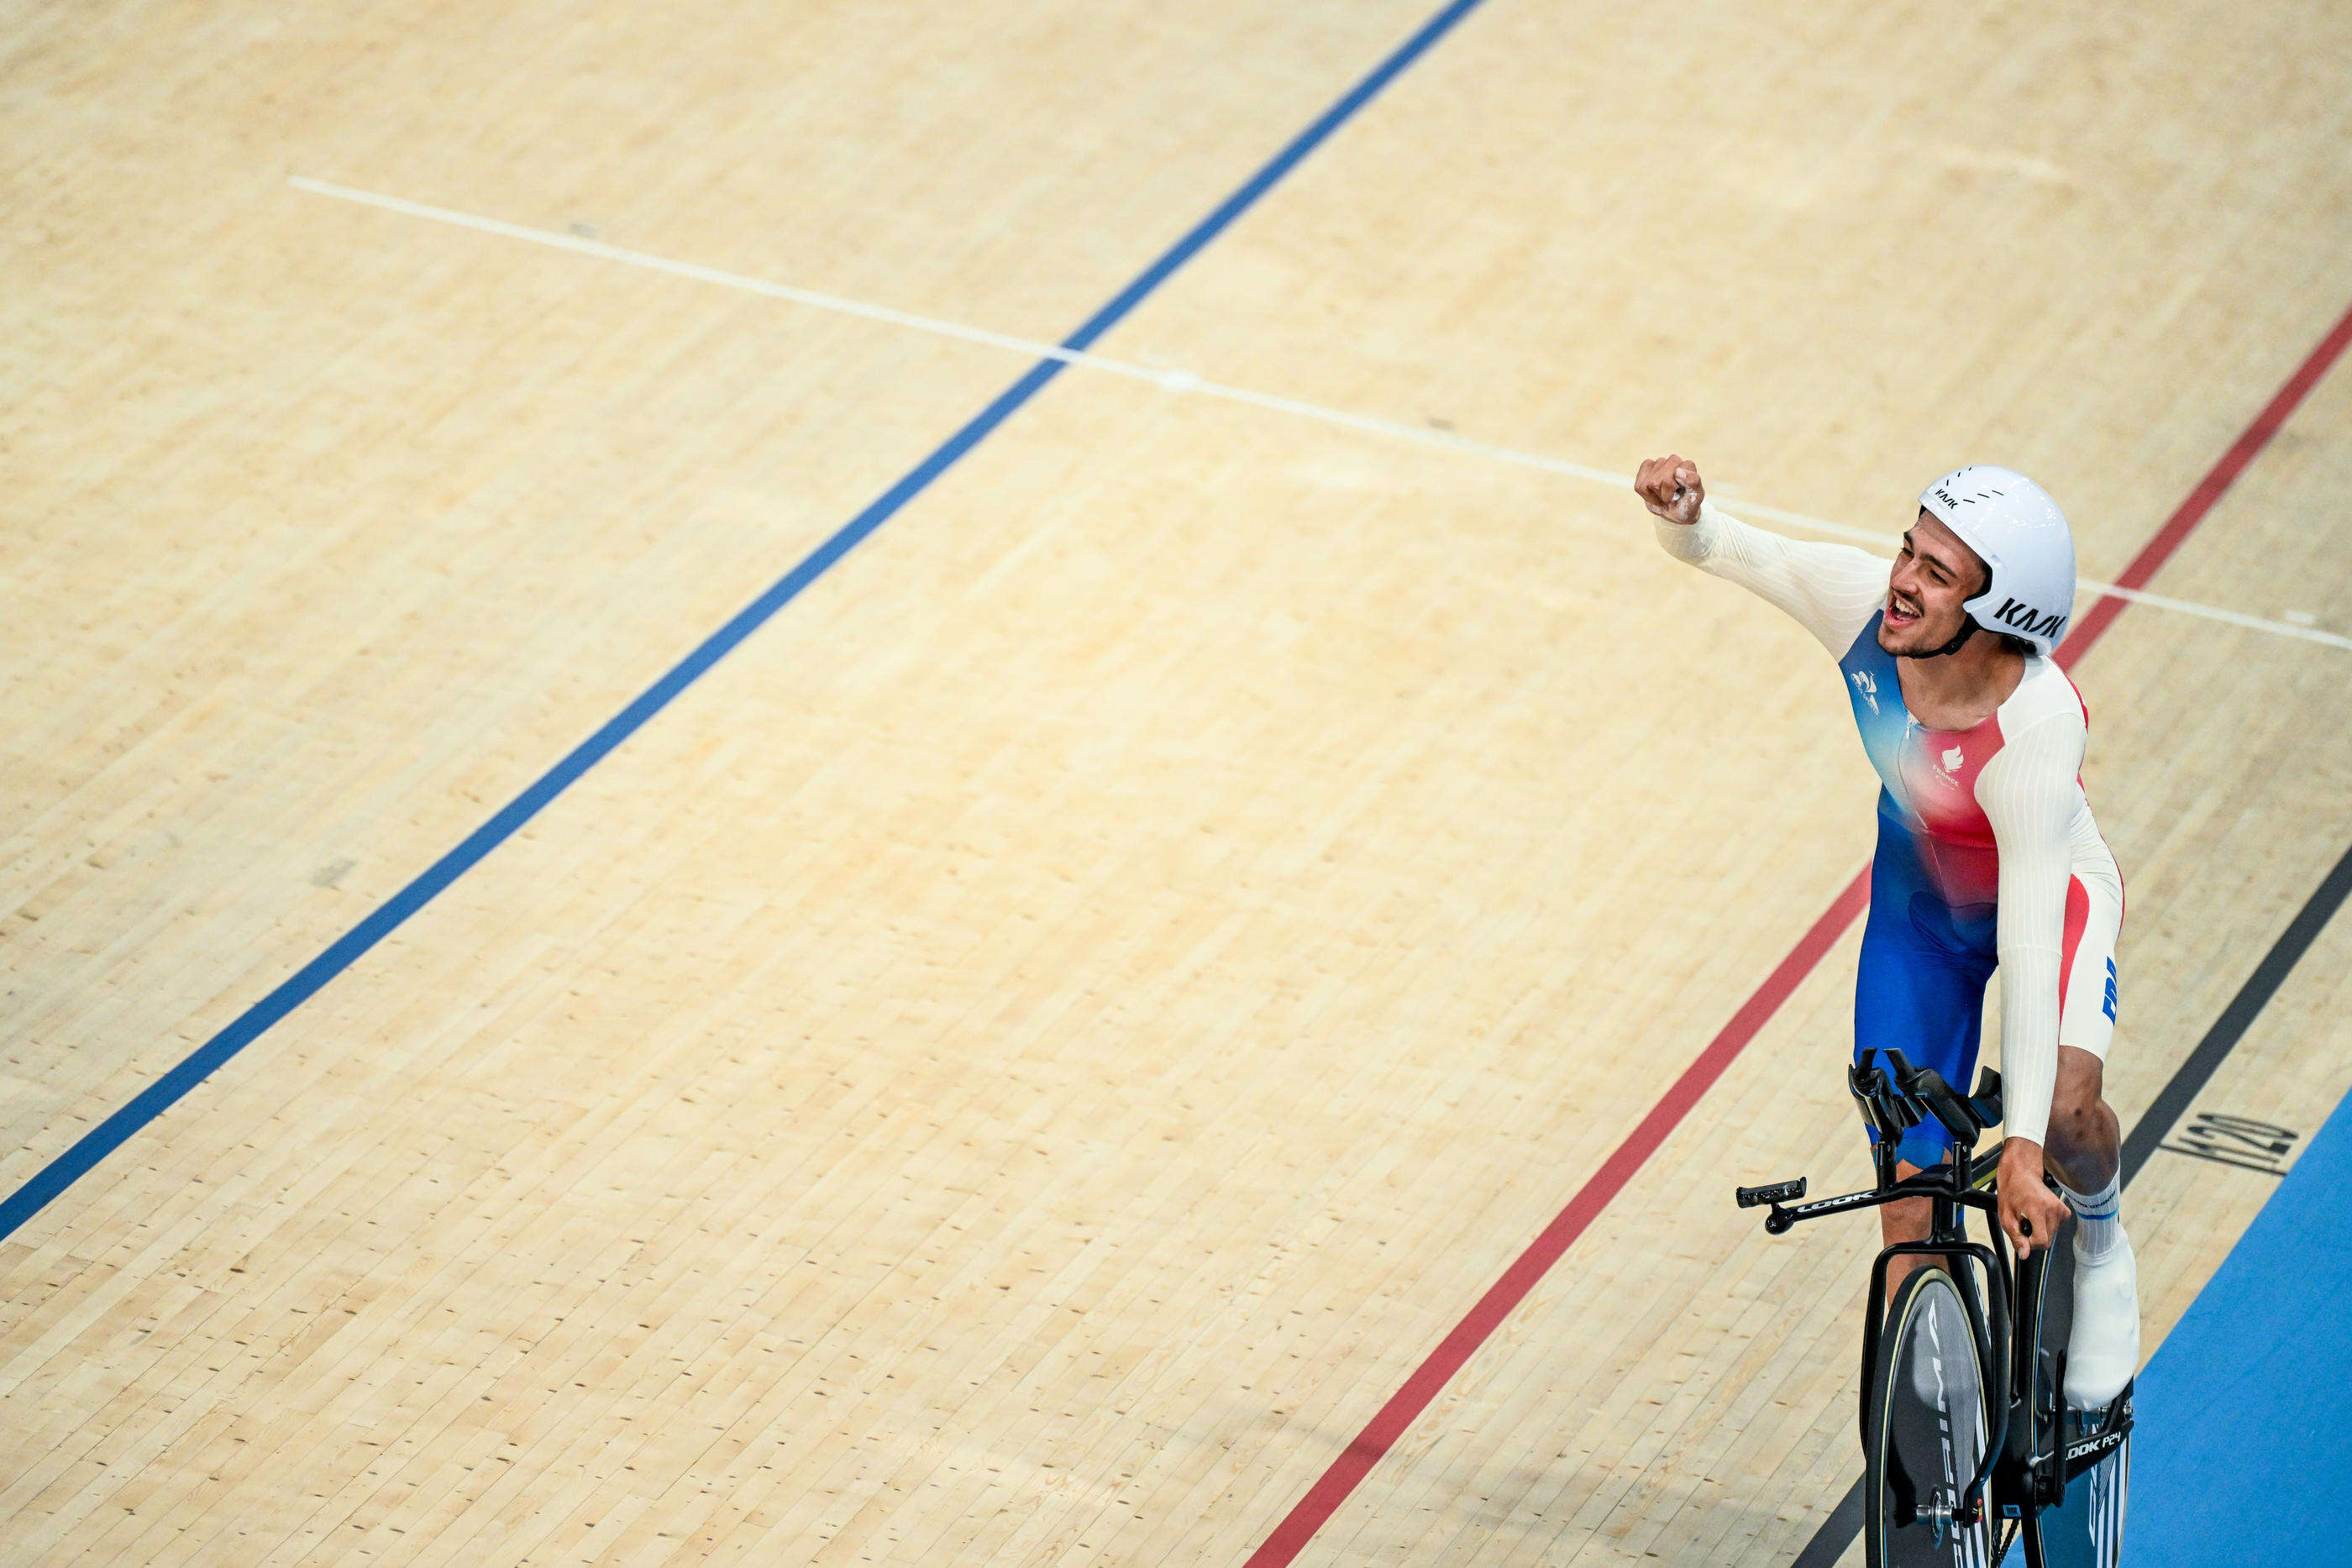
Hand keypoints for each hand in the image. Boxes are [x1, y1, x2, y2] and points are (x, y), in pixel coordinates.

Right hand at [1634, 454, 1704, 524]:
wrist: (1677, 511)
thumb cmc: (1688, 502)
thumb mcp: (1696, 495)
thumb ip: (1693, 481)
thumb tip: (1678, 471)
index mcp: (1687, 465)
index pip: (1675, 475)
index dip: (1674, 491)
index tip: (1681, 494)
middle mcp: (1674, 460)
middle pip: (1661, 480)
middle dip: (1665, 494)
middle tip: (1672, 497)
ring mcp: (1658, 463)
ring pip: (1651, 483)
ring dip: (1657, 496)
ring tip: (1664, 496)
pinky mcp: (1646, 468)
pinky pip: (1640, 486)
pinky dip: (1647, 496)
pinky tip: (1654, 494)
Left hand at [1998, 1138, 2069, 1258]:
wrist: (2021, 1174)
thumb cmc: (2011, 1191)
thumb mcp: (2006, 1216)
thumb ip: (2016, 1237)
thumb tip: (2025, 1254)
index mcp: (2037, 1209)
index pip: (2042, 1241)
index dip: (2030, 1244)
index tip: (2023, 1235)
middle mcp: (2052, 1209)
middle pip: (2048, 1240)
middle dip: (2035, 1237)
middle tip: (2024, 1223)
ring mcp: (2060, 1209)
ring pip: (2053, 1235)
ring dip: (2041, 1230)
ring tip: (2030, 1216)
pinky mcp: (2064, 1210)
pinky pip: (2058, 1227)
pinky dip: (2048, 1225)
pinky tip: (2039, 1215)